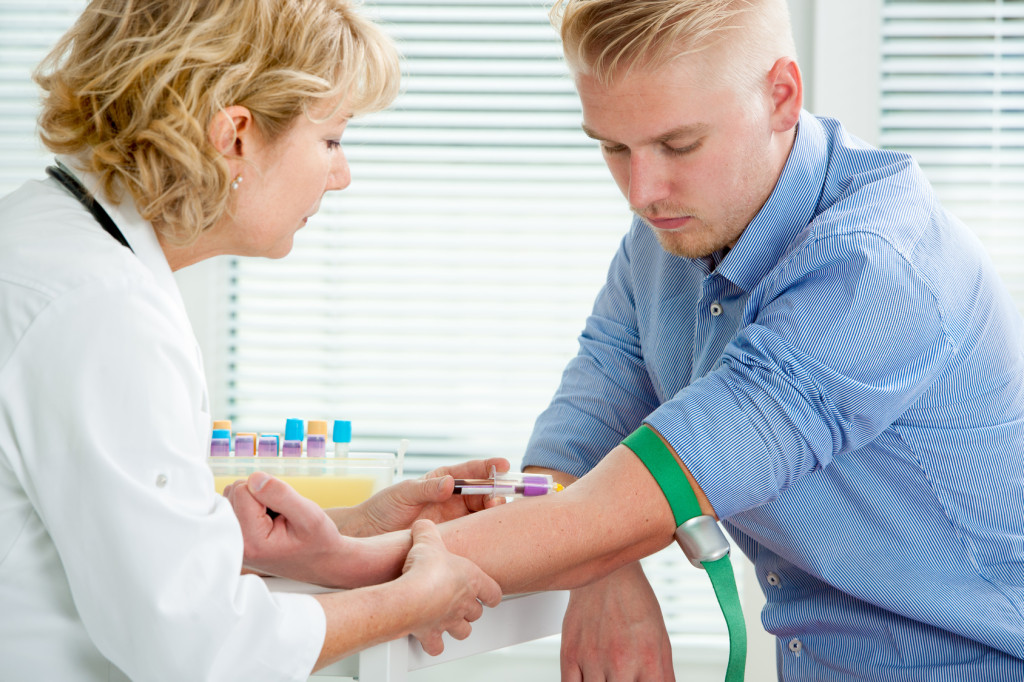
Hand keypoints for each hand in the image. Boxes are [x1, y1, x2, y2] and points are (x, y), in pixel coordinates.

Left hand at [225, 472, 405, 587]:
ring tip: (280, 519)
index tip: (286, 509)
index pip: (242, 488)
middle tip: (284, 515)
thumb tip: (255, 478)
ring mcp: (237, 543)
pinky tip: (272, 522)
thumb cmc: (325, 544)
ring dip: (258, 499)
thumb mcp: (310, 516)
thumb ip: (282, 494)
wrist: (329, 564)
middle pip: (234, 490)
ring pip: (235, 495)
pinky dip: (254, 505)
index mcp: (250, 541)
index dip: (268, 488)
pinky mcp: (240, 538)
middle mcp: (237, 544)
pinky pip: (238, 504)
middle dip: (260, 493)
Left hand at [338, 457, 510, 536]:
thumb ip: (427, 488)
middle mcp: (451, 498)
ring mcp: (453, 517)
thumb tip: (449, 483)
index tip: (503, 465)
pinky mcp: (452, 536)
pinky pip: (472, 531)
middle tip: (498, 497)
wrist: (369, 535)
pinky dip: (484, 529)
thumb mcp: (405, 494)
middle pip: (482, 492)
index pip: (470, 470)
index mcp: (442, 480)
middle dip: (494, 491)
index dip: (488, 467)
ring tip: (495, 510)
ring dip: (491, 510)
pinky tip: (489, 530)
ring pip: (481, 512)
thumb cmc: (383, 508)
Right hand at [400, 519, 501, 654]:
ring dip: (457, 628)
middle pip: (476, 613)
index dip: (492, 594)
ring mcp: (449, 621)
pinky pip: (436, 646)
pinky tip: (429, 638)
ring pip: (463, 631)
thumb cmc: (426, 571)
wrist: (411, 597)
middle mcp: (464, 603)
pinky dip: (433, 644)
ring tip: (450, 622)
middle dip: (471, 611)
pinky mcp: (432, 634)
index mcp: (472, 580)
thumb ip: (427, 530)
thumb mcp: (428, 540)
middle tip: (463, 605)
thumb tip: (423, 524)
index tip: (490, 596)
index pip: (493, 592)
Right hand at [560, 562, 674, 680]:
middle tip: (621, 676)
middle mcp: (621, 662)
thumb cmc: (634, 601)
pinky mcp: (570, 653)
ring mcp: (593, 659)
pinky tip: (588, 678)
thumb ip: (664, 675)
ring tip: (606, 674)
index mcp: (648, 661)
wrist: (607, 573)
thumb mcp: (661, 639)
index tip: (638, 681)